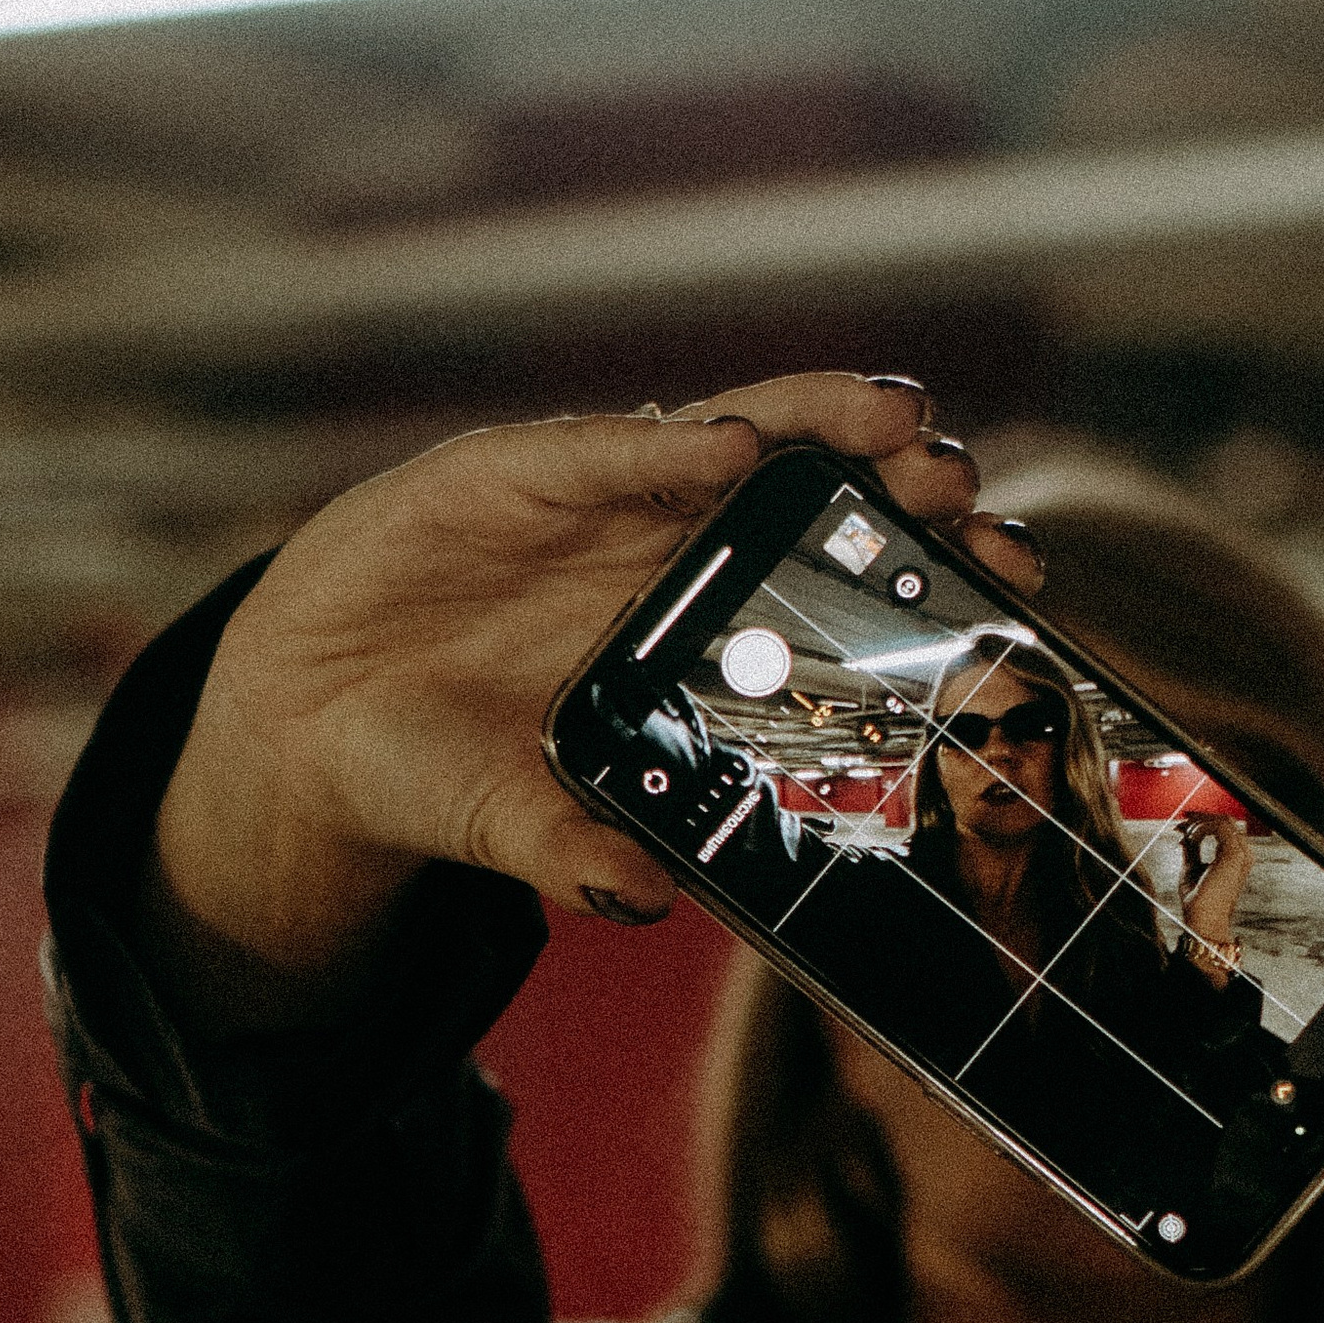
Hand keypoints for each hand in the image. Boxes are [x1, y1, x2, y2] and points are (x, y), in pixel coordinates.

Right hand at [145, 371, 1043, 1025]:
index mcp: (692, 630)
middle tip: (968, 492)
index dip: (924, 571)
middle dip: (895, 485)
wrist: (304, 719)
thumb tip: (646, 900)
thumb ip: (573, 849)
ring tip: (894, 423)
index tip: (1019, 576)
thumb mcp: (510, 820)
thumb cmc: (438, 766)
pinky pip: (592, 449)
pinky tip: (724, 448)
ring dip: (814, 422)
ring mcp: (589, 500)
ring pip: (728, 437)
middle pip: (809, 495)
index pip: (833, 584)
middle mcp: (661, 550)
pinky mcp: (503, 470)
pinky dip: (656, 444)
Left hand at [1177, 813, 1252, 966]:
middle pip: (1226, 820)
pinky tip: (1191, 837)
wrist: (1203, 920)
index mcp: (1236, 858)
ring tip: (1185, 832)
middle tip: (1182, 821)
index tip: (1184, 823)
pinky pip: (1218, 827)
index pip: (1225, 828)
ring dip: (1200, 822)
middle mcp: (1243, 854)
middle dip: (1202, 817)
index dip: (1204, 821)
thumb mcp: (1191, 868)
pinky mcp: (1233, 855)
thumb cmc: (1198, 901)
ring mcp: (1241, 854)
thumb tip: (1183, 835)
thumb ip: (1191, 850)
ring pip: (1223, 821)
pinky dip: (1202, 828)